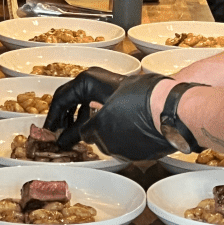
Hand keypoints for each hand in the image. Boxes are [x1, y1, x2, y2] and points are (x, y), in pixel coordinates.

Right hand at [44, 68, 176, 159]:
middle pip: (81, 100)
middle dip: (70, 119)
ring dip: (89, 124)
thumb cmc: (135, 119)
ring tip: (86, 142)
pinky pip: (117, 114)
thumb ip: (85, 133)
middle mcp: (108, 83)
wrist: (176, 114)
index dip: (53, 117)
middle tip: (64, 136)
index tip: (48, 132)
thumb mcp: (102, 130)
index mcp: (92, 82)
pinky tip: (112, 142)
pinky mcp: (143, 104)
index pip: (63, 97)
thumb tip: (80, 135)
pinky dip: (108, 127)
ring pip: (99, 107)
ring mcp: (127, 92)